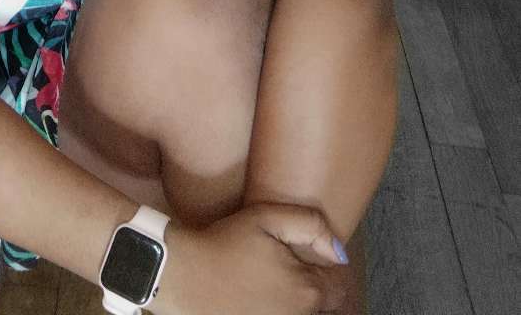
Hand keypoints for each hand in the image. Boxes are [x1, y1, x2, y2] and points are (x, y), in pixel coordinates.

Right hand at [149, 202, 348, 314]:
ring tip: (273, 286)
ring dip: (296, 303)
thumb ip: (310, 225)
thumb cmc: (224, 242)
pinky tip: (258, 299)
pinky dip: (276, 310)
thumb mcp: (266, 217)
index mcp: (307, 290)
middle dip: (313, 290)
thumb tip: (338, 252)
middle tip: (287, 273)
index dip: (328, 272)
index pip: (338, 288)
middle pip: (322, 307)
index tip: (309, 260)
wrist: (183, 275)